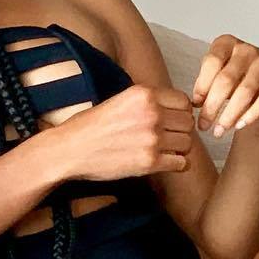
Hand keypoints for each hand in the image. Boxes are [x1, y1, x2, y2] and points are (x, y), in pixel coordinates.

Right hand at [49, 83, 194, 182]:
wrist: (70, 149)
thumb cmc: (91, 125)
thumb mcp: (120, 100)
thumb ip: (147, 101)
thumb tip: (174, 108)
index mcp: (144, 93)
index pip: (184, 102)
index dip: (180, 113)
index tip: (172, 121)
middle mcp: (151, 113)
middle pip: (188, 123)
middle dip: (180, 131)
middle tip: (167, 138)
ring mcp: (152, 138)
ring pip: (187, 143)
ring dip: (178, 149)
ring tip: (163, 151)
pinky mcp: (150, 161)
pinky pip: (181, 163)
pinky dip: (175, 165)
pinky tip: (163, 163)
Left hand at [191, 34, 258, 137]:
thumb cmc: (235, 78)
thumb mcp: (216, 74)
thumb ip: (205, 84)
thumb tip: (195, 104)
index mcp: (227, 43)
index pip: (212, 63)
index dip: (201, 86)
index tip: (195, 106)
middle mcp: (247, 49)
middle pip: (226, 80)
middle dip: (212, 107)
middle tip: (204, 125)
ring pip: (244, 92)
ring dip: (229, 116)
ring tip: (219, 131)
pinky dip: (250, 115)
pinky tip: (238, 126)